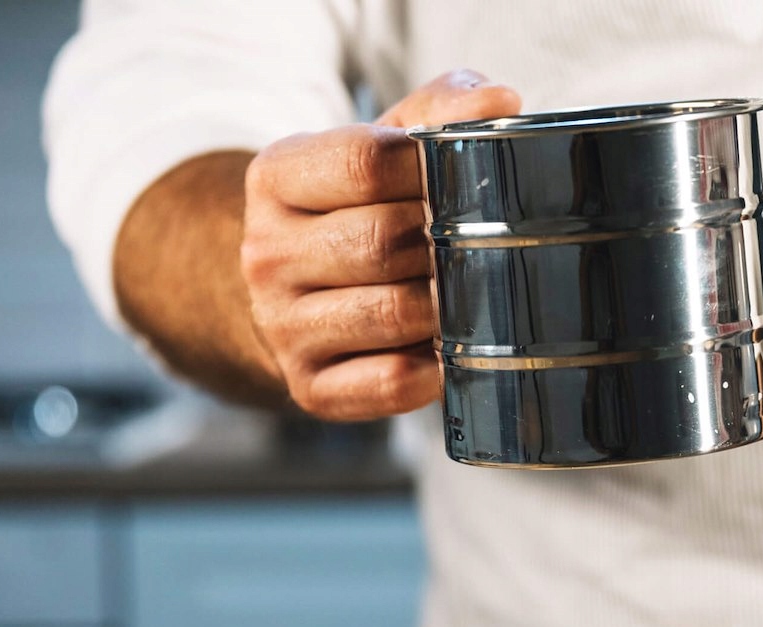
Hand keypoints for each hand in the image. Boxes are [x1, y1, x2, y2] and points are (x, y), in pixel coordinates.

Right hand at [241, 70, 520, 419]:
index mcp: (274, 178)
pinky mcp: (310, 388)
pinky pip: (390, 381)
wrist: (296, 296)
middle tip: (479, 244)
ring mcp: (282, 328)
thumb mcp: (383, 147)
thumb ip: (437, 112)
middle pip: (381, 243)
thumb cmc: (357, 214)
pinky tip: (450, 349)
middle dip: (442, 243)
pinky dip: (434, 368)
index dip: (430, 169)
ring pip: (391, 314)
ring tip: (470, 294)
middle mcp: (265, 255)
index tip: (464, 178)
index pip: (365, 163)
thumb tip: (497, 103)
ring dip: (445, 305)